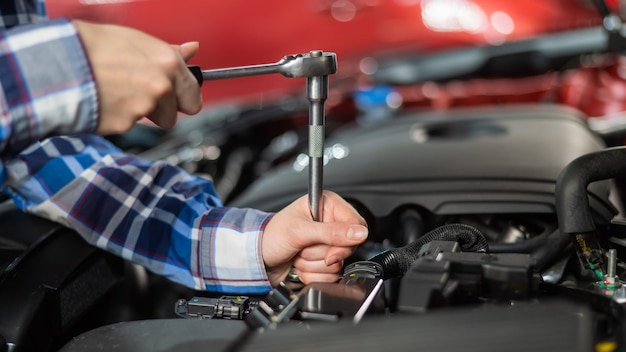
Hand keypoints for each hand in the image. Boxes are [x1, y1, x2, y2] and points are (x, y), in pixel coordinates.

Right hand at [72, 20, 202, 133]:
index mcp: (169, 64)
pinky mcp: (125, 124)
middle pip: (175, 115)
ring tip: (117, 93)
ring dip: (139, 113)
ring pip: (151, 121)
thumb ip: (168, 51)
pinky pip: (128, 125)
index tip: (176, 97)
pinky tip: (104, 101)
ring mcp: (144, 108)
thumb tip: (191, 50)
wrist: (58, 61)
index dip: (183, 98)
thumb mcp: (135, 40)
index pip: (194, 96)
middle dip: (163, 110)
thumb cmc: (93, 45)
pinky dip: (118, 118)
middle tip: (142, 96)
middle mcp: (162, 87)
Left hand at [262, 191, 367, 285]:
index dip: (347, 240)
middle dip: (322, 253)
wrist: (257, 258)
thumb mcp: (300, 231)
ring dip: (313, 264)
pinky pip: (330, 275)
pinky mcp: (323, 262)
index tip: (331, 251)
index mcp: (327, 205)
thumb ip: (331, 232)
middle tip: (304, 248)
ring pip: (337, 264)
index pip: (356, 224)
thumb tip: (359, 232)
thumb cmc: (271, 236)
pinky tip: (299, 264)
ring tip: (298, 254)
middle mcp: (330, 223)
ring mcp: (327, 244)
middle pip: (348, 247)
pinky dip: (312, 274)